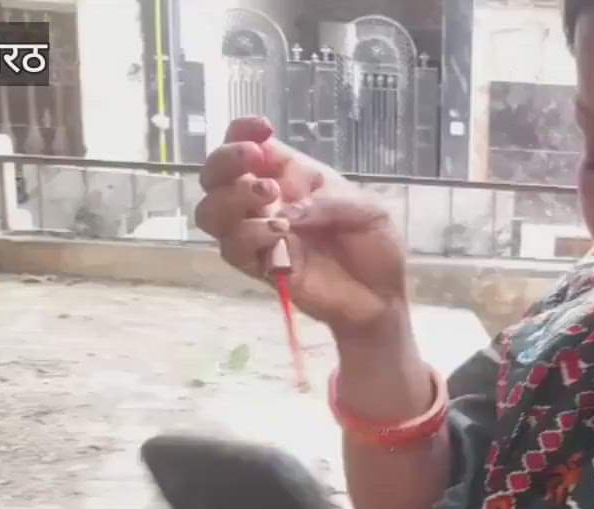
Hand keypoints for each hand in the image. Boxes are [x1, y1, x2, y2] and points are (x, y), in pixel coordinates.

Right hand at [195, 116, 409, 337]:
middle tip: (252, 160)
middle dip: (225, 161)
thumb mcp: (365, 210)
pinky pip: (232, 249)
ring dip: (231, 198)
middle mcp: (267, 202)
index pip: (251, 146)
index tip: (260, 128)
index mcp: (290, 177)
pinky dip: (249, 235)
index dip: (243, 131)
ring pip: (211, 212)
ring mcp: (259, 235)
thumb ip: (327, 202)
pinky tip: (278, 232)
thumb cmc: (375, 245)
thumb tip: (285, 210)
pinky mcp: (260, 268)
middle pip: (216, 175)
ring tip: (270, 198)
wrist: (382, 295)